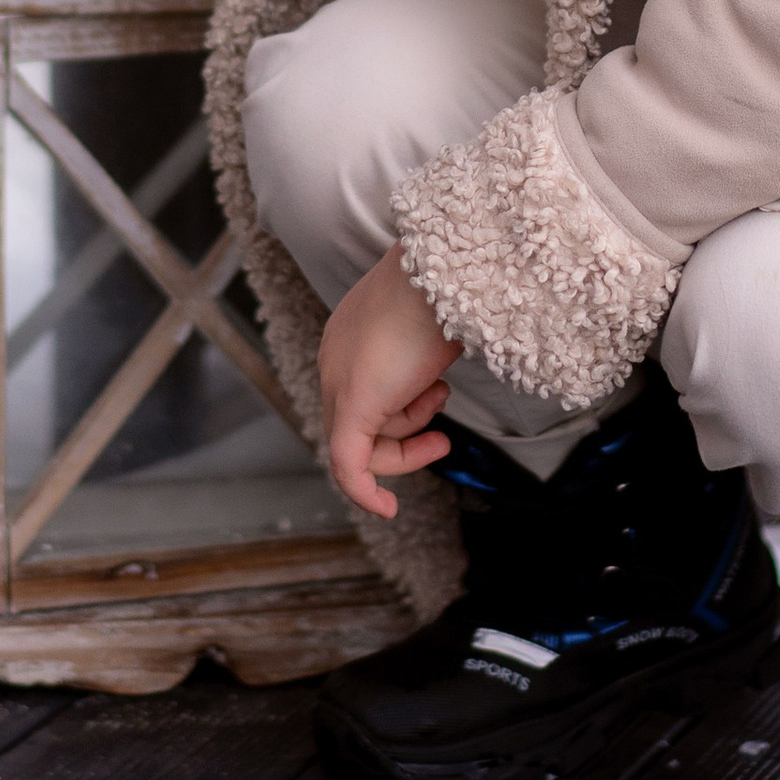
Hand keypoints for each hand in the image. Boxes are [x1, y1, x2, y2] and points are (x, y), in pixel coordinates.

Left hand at [317, 244, 460, 522]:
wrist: (440, 270)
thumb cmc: (445, 289)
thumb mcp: (433, 320)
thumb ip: (426, 351)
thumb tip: (440, 373)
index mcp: (348, 335)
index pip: (363, 395)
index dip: (401, 416)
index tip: (435, 418)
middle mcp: (334, 359)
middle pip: (362, 423)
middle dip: (407, 435)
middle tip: (443, 435)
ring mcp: (340, 383)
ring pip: (365, 444)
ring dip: (412, 439)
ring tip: (440, 398)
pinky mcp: (352, 407)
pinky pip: (348, 465)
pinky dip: (364, 492)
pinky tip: (386, 509)